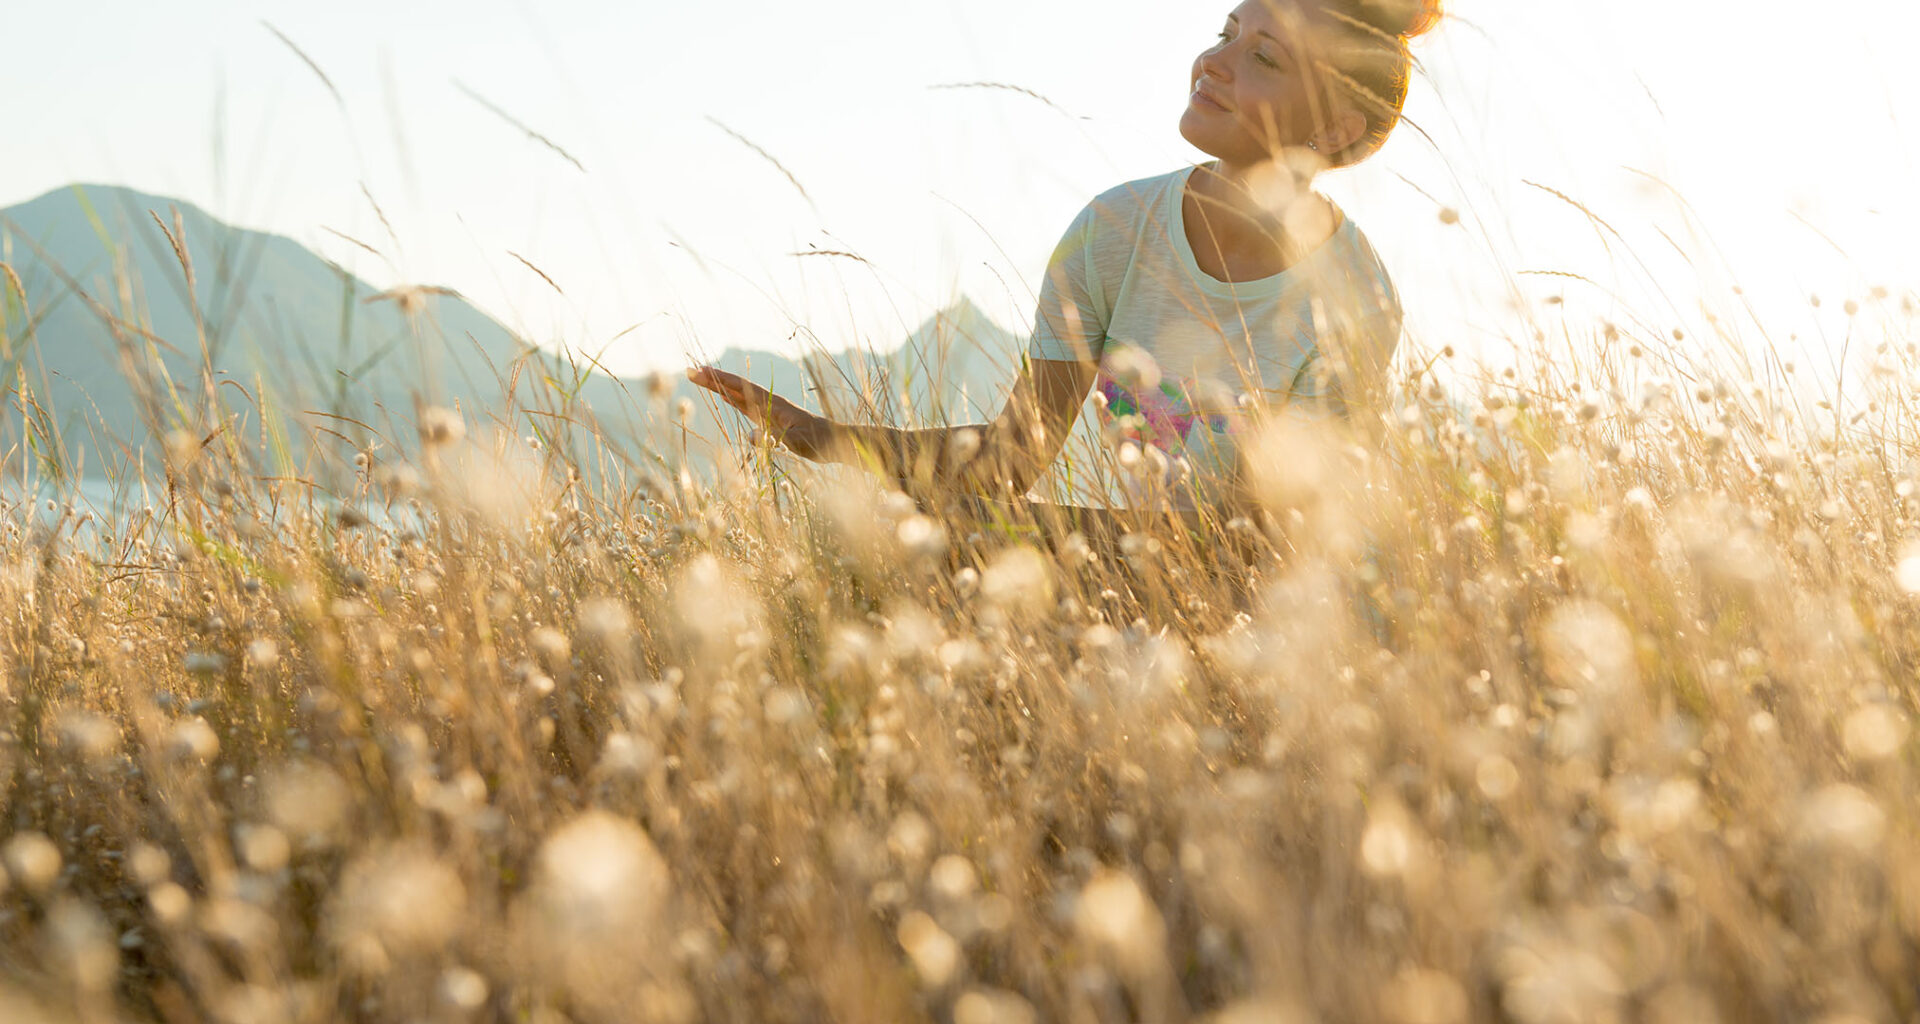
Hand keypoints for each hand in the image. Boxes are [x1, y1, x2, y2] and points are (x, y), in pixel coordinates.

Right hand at [685, 365, 834, 461]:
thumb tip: (751, 437)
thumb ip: (776, 439)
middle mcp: (768, 403)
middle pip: (736, 387)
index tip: (700, 371)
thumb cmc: (820, 441)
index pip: (741, 388)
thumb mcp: (797, 442)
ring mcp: (768, 410)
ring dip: (720, 387)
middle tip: (690, 371)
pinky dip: (732, 399)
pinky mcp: (771, 419)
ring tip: (700, 378)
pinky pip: (746, 406)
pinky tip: (724, 397)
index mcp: (773, 404)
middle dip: (713, 379)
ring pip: (738, 394)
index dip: (720, 380)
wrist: (836, 442)